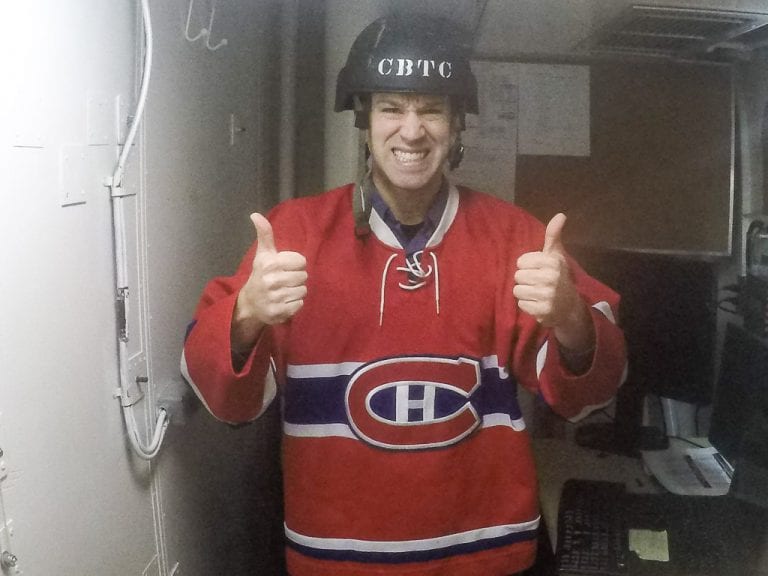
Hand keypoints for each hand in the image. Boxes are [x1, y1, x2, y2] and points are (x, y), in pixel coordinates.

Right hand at [232, 213, 306, 349]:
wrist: (250, 303)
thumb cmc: (261, 275)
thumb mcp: (263, 254)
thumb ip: (264, 235)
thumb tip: (255, 214)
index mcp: (269, 264)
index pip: (301, 261)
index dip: (296, 265)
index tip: (286, 268)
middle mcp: (271, 280)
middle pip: (303, 277)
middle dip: (297, 279)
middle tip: (285, 281)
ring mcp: (275, 298)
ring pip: (303, 291)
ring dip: (296, 291)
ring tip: (284, 291)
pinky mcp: (278, 312)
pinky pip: (299, 304)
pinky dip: (295, 304)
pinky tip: (284, 302)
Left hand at [513, 213, 592, 350]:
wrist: (570, 307)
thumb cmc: (559, 276)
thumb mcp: (556, 256)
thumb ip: (553, 236)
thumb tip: (560, 215)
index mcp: (553, 262)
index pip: (521, 262)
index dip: (526, 266)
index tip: (537, 270)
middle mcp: (551, 278)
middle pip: (517, 276)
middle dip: (525, 280)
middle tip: (537, 283)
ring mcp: (547, 296)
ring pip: (517, 291)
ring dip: (524, 293)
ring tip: (536, 293)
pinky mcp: (542, 312)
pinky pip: (521, 305)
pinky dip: (527, 305)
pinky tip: (538, 303)